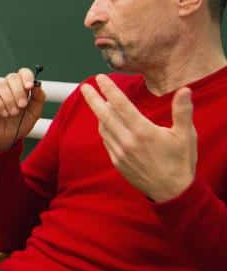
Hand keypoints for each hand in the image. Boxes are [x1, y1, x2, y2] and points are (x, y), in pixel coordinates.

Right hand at [0, 68, 45, 151]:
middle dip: (19, 92)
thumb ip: (39, 98)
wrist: (6, 139)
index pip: (23, 73)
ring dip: (10, 102)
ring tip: (12, 114)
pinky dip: (0, 106)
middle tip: (22, 106)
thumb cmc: (19, 125)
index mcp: (20, 87)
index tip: (30, 87)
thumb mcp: (34, 113)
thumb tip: (38, 85)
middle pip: (12, 77)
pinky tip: (3, 114)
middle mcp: (7, 86)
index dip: (27, 77)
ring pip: (2, 86)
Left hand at [81, 74, 197, 201]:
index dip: (110, 90)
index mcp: (143, 131)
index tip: (100, 79)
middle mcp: (128, 141)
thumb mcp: (186, 135)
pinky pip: (106, 141)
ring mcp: (120, 153)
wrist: (172, 192)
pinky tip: (105, 123)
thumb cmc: (180, 162)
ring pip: (104, 128)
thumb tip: (184, 90)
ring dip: (99, 114)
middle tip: (84, 87)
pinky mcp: (117, 162)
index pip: (121, 105)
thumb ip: (182, 112)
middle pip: (105, 116)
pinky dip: (104, 129)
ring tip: (97, 102)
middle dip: (93, 99)